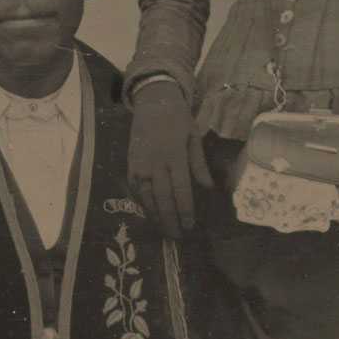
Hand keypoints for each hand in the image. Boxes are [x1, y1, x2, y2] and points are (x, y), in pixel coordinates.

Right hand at [128, 79, 212, 237]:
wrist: (152, 101)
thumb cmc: (178, 118)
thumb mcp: (194, 137)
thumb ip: (199, 164)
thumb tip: (208, 188)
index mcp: (174, 155)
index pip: (181, 190)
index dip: (185, 210)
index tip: (190, 226)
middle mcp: (155, 162)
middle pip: (162, 198)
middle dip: (170, 220)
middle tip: (177, 237)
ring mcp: (140, 164)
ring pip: (146, 197)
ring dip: (155, 216)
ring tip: (164, 231)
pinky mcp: (130, 164)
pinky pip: (135, 189)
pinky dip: (142, 203)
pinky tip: (150, 214)